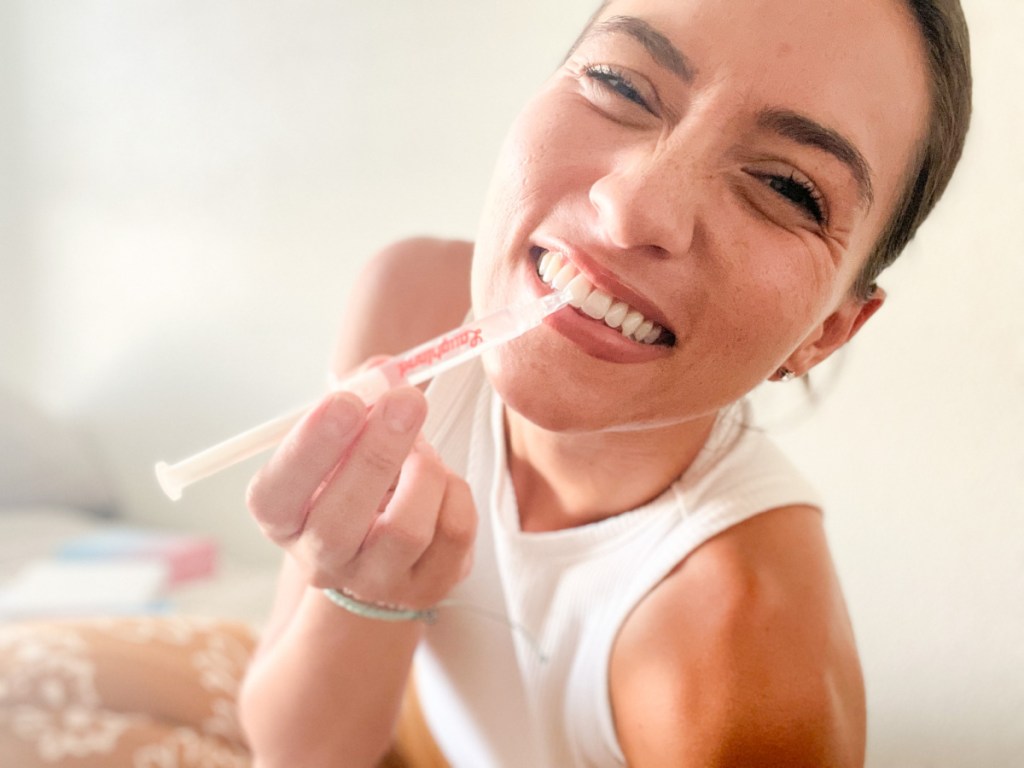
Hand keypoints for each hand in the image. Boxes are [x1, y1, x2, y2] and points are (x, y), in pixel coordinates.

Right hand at [246, 385, 475, 609]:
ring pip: (406, 530)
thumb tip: (384, 372)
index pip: (277, 493)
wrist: (385, 545)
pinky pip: (452, 532)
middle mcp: (319, 558)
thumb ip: (358, 394)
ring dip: (425, 470)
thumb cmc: (357, 475)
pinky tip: (442, 481)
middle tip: (407, 401)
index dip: (310, 447)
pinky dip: (455, 490)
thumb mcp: (344, 433)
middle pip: (341, 518)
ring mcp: (373, 581)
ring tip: (423, 449)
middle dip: (378, 451)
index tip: (345, 402)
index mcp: (282, 516)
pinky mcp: (426, 588)